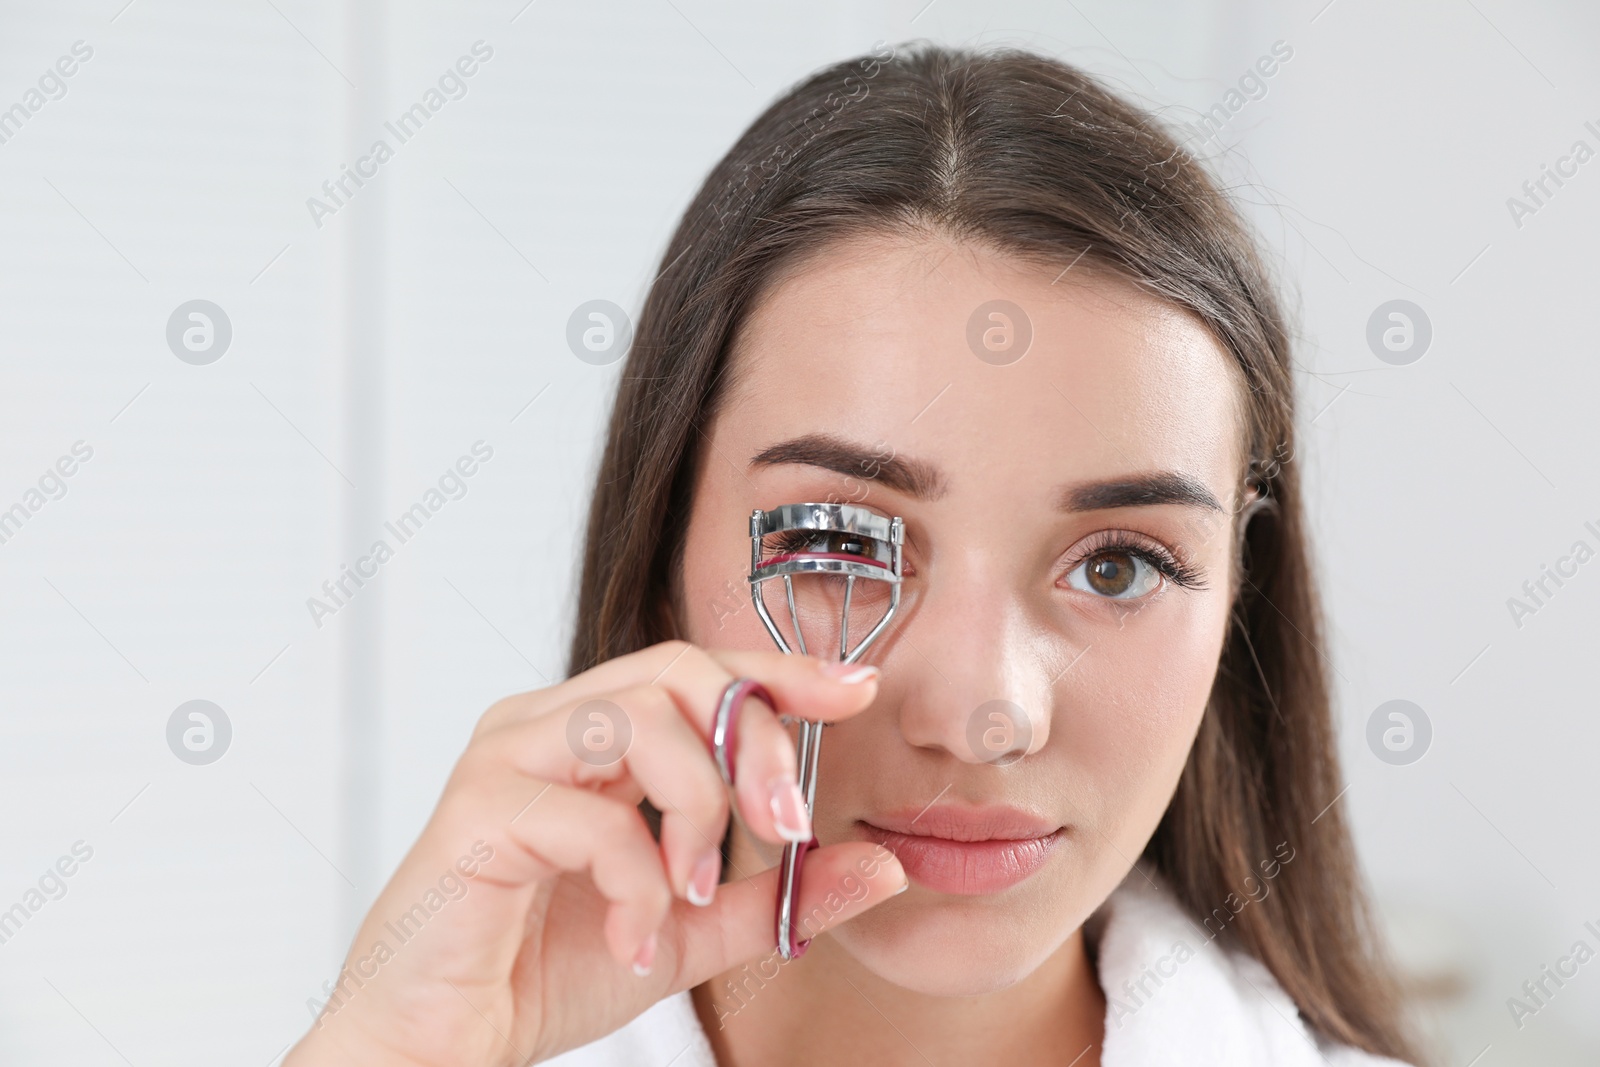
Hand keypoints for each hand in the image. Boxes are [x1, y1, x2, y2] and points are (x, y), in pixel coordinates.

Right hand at [282, 640, 907, 1065]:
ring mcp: (507, 756)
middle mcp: (545, 722)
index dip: (780, 670)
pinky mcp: (478, 809)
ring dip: (697, 808)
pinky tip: (633, 936)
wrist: (441, 1044)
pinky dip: (637, 881)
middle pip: (678, 670)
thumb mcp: (690, 930)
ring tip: (693, 891)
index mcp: (589, 733)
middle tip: (786, 826)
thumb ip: (777, 895)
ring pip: (639, 717)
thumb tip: (882, 866)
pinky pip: (594, 817)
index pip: (698, 668)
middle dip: (752, 741)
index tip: (857, 691)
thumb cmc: (544, 972)